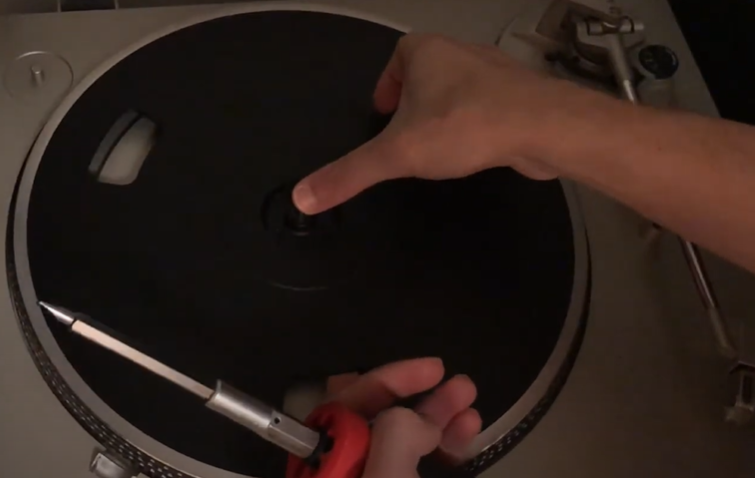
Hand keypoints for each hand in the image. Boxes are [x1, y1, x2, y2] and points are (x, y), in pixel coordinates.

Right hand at [293, 33, 593, 213]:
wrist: (541, 127)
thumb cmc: (461, 127)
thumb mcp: (396, 154)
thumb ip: (349, 174)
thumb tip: (301, 196)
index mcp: (426, 52)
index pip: (398, 56)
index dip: (387, 83)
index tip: (382, 112)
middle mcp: (461, 53)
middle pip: (429, 72)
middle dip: (416, 100)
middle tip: (406, 134)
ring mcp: (496, 72)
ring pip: (461, 90)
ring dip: (448, 113)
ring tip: (439, 146)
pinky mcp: (522, 97)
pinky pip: (489, 107)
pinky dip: (478, 125)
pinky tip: (476, 149)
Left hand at [328, 358, 480, 477]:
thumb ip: (397, 435)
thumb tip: (419, 419)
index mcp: (321, 455)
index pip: (349, 399)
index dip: (393, 378)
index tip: (436, 368)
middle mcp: (338, 464)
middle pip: (378, 418)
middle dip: (424, 400)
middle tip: (465, 388)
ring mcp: (365, 476)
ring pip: (400, 443)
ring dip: (439, 423)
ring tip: (473, 415)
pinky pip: (411, 464)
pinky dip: (439, 449)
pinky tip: (466, 439)